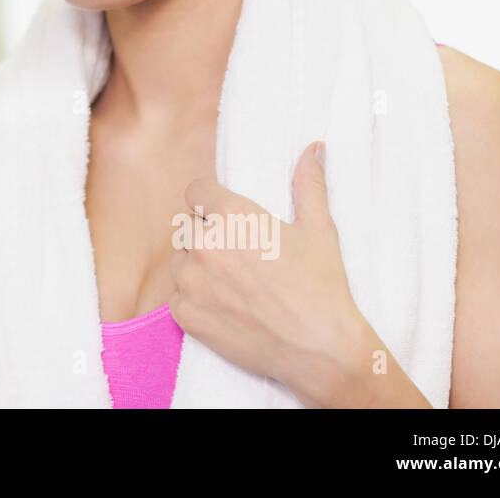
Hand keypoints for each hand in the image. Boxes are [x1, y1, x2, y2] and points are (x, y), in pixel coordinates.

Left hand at [166, 141, 371, 405]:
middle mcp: (204, 243)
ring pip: (180, 262)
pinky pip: (177, 297)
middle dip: (206, 237)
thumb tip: (314, 148)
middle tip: (238, 258)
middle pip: (187, 228)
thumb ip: (308, 185)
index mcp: (232, 216)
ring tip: (233, 284)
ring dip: (197, 268)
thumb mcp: (319, 230)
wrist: (321, 351)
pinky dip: (194, 301)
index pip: (196, 191)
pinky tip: (224, 307)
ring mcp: (191, 280)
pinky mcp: (185, 314)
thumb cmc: (322, 288)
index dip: (210, 203)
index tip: (224, 217)